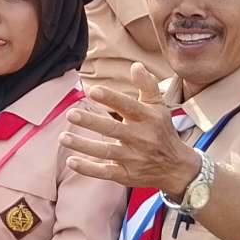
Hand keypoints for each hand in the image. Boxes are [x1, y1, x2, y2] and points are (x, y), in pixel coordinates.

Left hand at [61, 66, 201, 193]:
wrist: (176, 167)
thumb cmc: (161, 130)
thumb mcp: (158, 107)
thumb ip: (147, 85)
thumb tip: (136, 65)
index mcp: (148, 118)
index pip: (129, 107)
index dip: (111, 98)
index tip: (93, 91)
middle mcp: (141, 138)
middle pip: (114, 130)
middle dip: (92, 122)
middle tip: (71, 114)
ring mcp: (133, 158)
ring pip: (106, 152)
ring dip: (84, 145)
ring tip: (63, 137)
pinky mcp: (126, 174)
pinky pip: (105, 172)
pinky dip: (88, 168)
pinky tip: (71, 161)